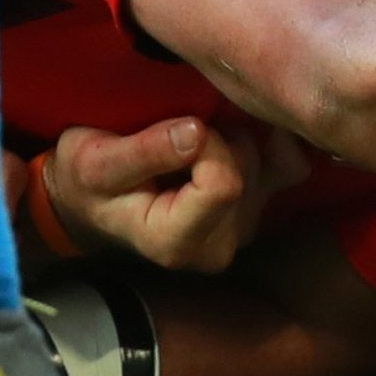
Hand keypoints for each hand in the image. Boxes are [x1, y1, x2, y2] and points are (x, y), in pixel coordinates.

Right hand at [42, 117, 310, 271]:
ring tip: (192, 139)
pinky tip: (236, 129)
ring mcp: (243, 229)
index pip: (224, 183)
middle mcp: (220, 246)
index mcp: (178, 242)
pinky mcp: (258, 207)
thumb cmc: (86, 181)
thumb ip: (146, 152)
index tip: (175, 129)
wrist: (91, 200)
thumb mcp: (94, 162)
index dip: (205, 143)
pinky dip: (271, 142)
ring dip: (234, 138)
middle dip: (219, 139)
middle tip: (179, 131)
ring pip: (267, 164)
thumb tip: (196, 133)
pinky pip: (289, 167)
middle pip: (249, 172)